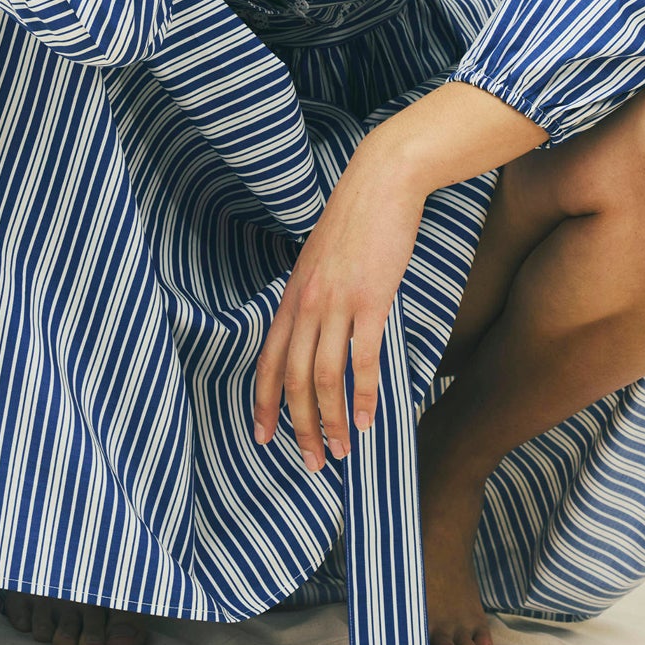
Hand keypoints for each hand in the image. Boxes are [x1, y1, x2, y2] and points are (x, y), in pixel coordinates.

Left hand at [252, 137, 426, 470]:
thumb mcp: (319, 260)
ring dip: (331, 421)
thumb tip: (314, 329)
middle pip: (292, 379)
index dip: (263, 403)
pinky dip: (364, 395)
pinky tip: (369, 420)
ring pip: (325, 377)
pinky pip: (363, 359)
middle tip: (310, 462)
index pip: (268, 360)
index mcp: (291, 296)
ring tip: (340, 451)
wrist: (381, 182)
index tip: (263, 437)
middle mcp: (306, 303)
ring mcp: (336, 303)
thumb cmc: (355, 220)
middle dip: (299, 427)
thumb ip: (312, 296)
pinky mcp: (370, 300)